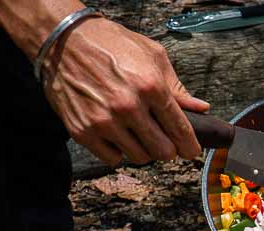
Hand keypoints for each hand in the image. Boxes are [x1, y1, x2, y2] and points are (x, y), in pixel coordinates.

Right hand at [41, 17, 209, 165]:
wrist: (63, 39)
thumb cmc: (109, 43)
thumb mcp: (152, 55)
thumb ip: (177, 87)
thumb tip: (200, 108)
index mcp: (151, 86)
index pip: (181, 130)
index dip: (190, 146)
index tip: (190, 150)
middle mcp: (128, 106)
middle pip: (162, 151)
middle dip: (167, 148)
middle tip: (162, 140)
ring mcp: (104, 121)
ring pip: (139, 158)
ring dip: (142, 149)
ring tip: (136, 133)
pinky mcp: (83, 130)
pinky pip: (111, 158)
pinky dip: (117, 151)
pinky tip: (116, 135)